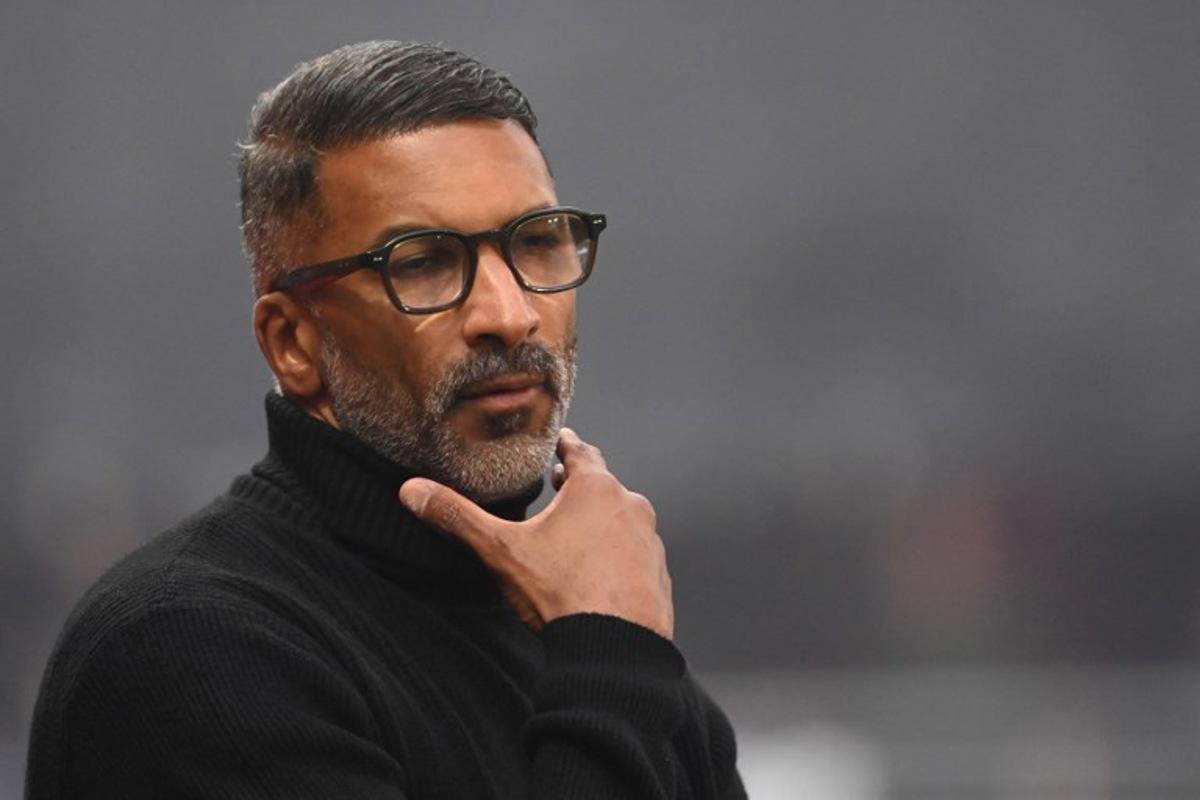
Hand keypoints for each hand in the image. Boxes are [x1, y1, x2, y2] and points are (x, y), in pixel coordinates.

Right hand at [398, 428, 673, 639]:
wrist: (614, 648)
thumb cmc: (561, 593)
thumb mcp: (501, 550)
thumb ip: (458, 517)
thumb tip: (412, 492)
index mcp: (595, 489)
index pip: (580, 452)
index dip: (565, 445)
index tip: (560, 439)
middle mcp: (630, 507)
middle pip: (603, 486)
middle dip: (581, 484)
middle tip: (562, 481)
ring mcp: (649, 542)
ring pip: (622, 521)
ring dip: (602, 522)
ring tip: (578, 534)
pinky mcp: (658, 574)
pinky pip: (636, 556)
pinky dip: (619, 557)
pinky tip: (600, 574)